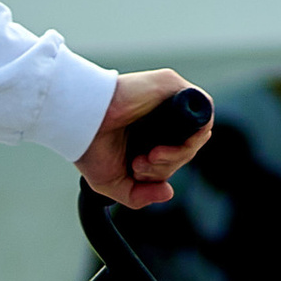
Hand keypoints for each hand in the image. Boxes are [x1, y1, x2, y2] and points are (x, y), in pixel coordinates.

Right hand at [77, 69, 212, 207]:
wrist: (77, 122)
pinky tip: (162, 148)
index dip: (164, 169)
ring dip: (176, 155)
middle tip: (139, 164)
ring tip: (147, 159)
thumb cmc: (89, 147)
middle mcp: (162, 116)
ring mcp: (168, 99)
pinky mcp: (172, 85)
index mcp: (151, 133)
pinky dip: (189, 135)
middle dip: (166, 166)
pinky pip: (202, 111)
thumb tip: (169, 193)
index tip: (137, 172)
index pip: (177, 154)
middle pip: (187, 147)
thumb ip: (140, 195)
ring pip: (197, 133)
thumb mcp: (114, 184)